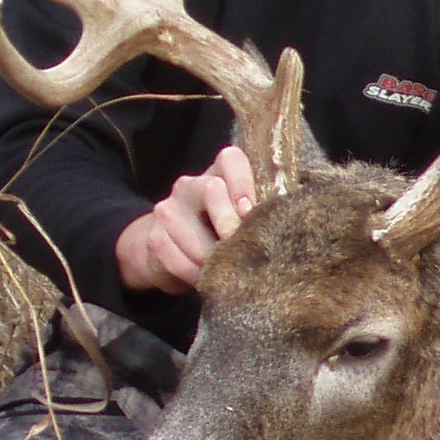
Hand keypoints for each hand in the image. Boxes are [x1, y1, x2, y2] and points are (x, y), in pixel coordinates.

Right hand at [114, 145, 257, 294]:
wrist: (170, 249)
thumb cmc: (219, 233)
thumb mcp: (240, 219)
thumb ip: (256, 216)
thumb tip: (283, 229)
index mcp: (218, 174)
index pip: (230, 159)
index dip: (243, 182)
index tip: (250, 210)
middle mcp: (190, 185)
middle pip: (212, 190)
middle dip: (230, 222)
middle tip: (241, 246)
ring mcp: (168, 210)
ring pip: (195, 234)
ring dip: (215, 261)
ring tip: (228, 272)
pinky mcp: (155, 237)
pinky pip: (179, 261)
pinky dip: (197, 276)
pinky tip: (208, 280)